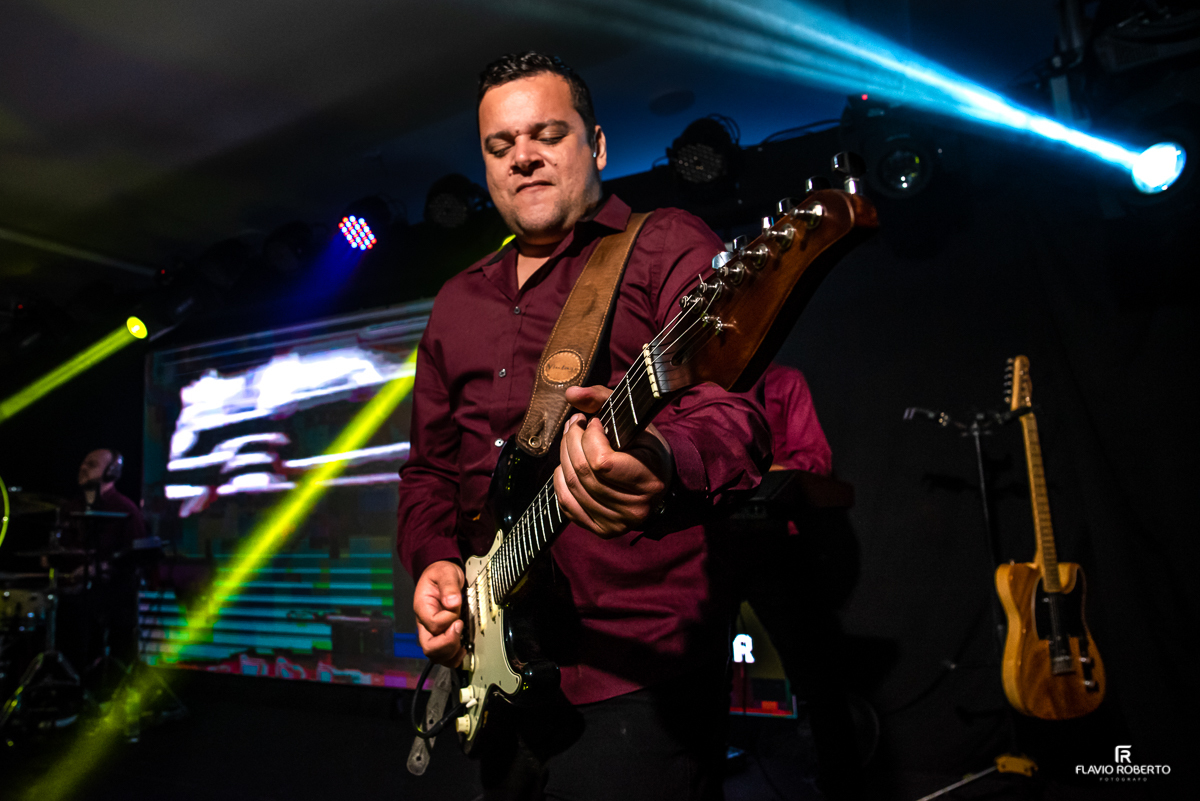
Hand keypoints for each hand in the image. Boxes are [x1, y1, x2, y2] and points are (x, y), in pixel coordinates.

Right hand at [413, 560, 465, 665]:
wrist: (441, 575)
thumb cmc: (441, 574)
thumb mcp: (446, 573)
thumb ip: (449, 586)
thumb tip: (452, 602)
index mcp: (422, 608)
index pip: (433, 624)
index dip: (448, 622)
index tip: (458, 615)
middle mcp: (424, 623)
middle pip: (430, 647)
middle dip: (449, 643)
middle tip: (460, 630)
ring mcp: (431, 632)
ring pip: (436, 655)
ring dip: (451, 653)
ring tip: (463, 643)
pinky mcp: (440, 636)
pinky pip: (443, 656)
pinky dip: (453, 657)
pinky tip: (463, 649)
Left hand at [554, 385, 672, 538]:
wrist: (658, 480)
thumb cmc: (645, 447)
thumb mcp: (632, 419)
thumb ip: (602, 399)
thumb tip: (570, 393)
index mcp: (649, 479)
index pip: (602, 462)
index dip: (589, 437)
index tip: (593, 422)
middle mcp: (635, 508)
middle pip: (582, 472)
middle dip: (570, 441)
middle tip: (574, 425)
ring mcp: (618, 523)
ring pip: (572, 487)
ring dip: (563, 457)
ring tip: (570, 441)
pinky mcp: (603, 530)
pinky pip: (567, 505)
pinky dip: (560, 481)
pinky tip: (566, 466)